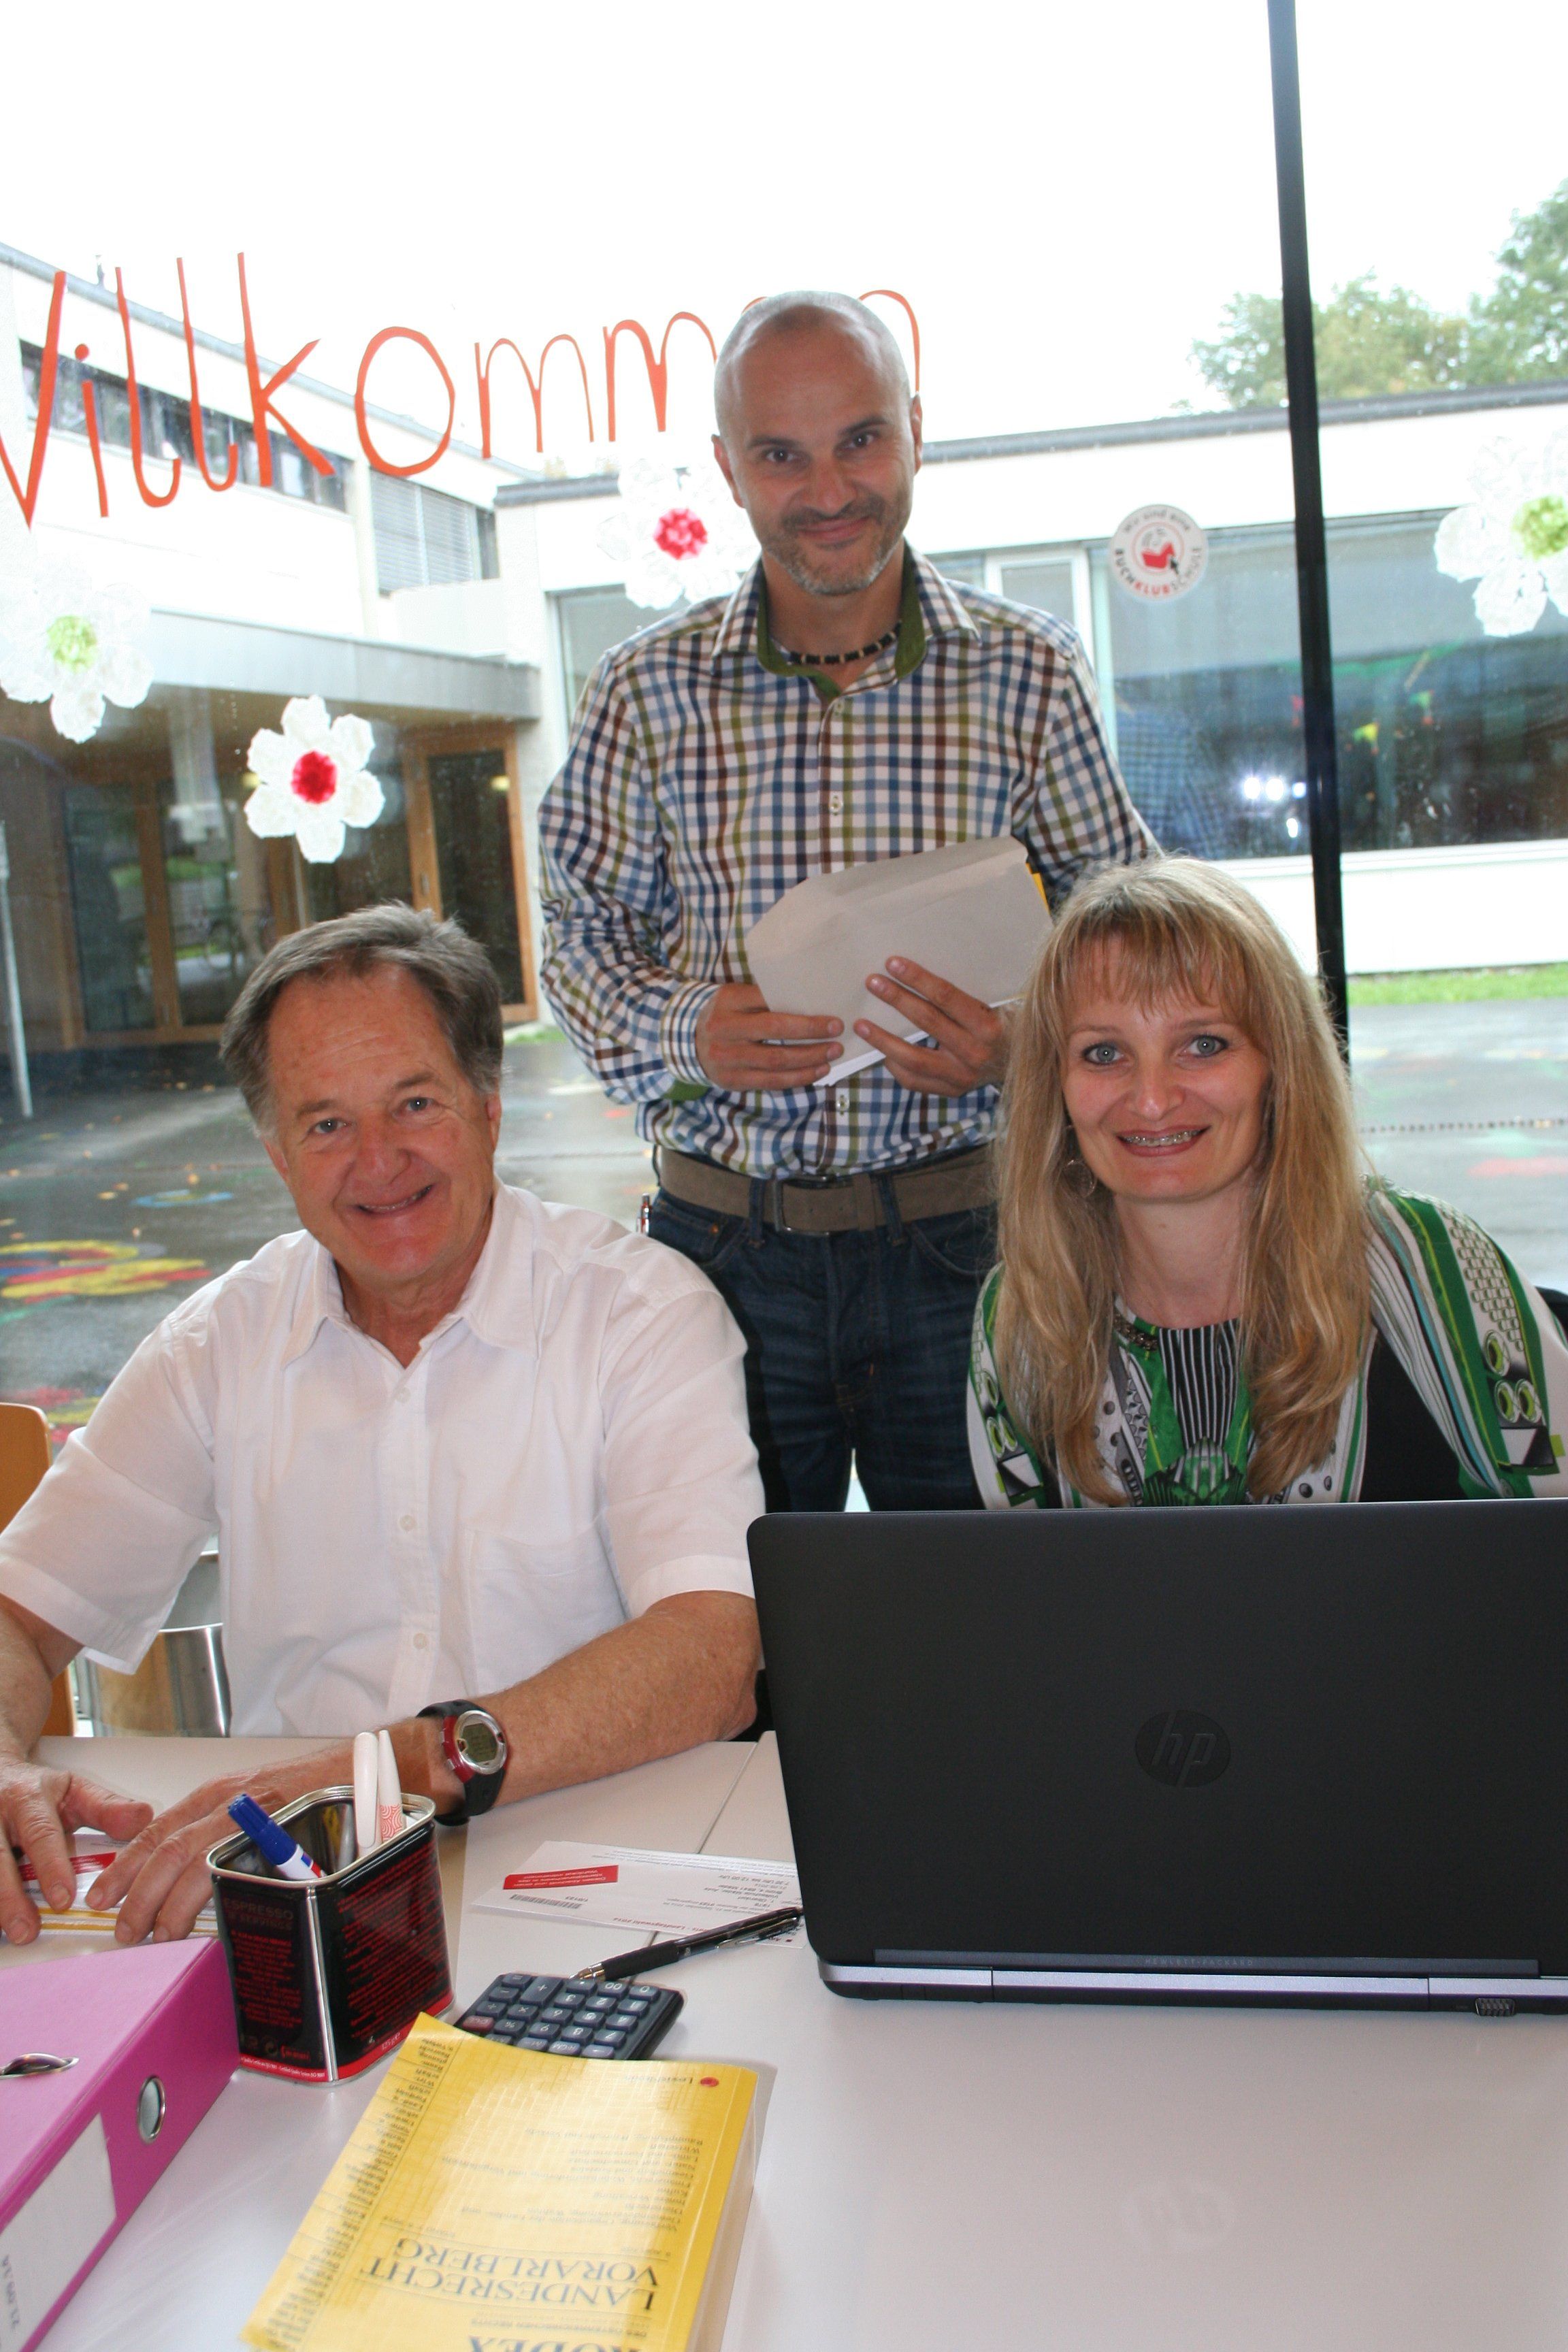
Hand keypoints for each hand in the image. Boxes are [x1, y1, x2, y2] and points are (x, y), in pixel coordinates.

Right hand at [0, 1753, 152, 1945]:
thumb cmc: (38, 1791)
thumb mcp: (73, 1790)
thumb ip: (106, 1807)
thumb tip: (144, 1817)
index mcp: (28, 1799)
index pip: (40, 1833)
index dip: (51, 1866)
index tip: (64, 1899)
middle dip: (9, 1897)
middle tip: (27, 1929)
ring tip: (11, 1934)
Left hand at [85, 1745, 345, 1944]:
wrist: (361, 1771)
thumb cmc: (309, 1793)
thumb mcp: (252, 1801)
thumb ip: (219, 1830)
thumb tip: (182, 1882)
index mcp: (218, 1793)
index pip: (157, 1829)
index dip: (126, 1865)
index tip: (103, 1895)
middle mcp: (230, 1800)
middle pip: (168, 1847)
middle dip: (138, 1891)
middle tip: (123, 1929)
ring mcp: (255, 1816)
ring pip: (197, 1859)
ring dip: (170, 1902)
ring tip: (156, 1935)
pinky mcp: (282, 1834)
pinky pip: (240, 1869)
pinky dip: (217, 1898)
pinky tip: (207, 1923)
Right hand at [695, 983, 840, 1091]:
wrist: (689, 1042)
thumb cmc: (725, 1015)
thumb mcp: (736, 998)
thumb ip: (764, 998)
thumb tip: (811, 1002)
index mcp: (728, 1000)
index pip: (769, 1001)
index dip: (802, 1011)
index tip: (831, 1017)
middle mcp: (724, 1028)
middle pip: (775, 1031)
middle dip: (811, 1033)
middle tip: (837, 1032)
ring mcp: (727, 1057)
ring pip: (776, 1061)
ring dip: (810, 1058)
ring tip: (833, 1053)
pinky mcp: (732, 1080)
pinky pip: (771, 1081)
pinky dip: (798, 1077)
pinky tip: (818, 1071)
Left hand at [855, 957, 1009, 1096]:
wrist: (1028, 1067)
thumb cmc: (1009, 1028)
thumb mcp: (1000, 1006)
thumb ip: (969, 995)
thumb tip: (925, 969)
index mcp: (988, 1026)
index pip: (946, 997)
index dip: (918, 979)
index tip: (893, 964)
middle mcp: (976, 1053)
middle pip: (927, 1022)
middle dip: (896, 999)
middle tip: (873, 983)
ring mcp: (963, 1077)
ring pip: (913, 1058)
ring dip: (883, 1039)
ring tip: (861, 1024)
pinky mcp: (953, 1091)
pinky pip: (915, 1080)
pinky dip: (895, 1066)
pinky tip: (882, 1052)